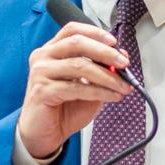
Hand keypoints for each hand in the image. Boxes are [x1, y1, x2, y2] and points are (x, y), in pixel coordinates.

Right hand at [18, 21, 131, 158]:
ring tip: (123, 86)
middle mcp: (43, 57)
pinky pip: (77, 88)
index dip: (95, 32)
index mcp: (52, 50)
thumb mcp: (88, 85)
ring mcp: (40, 73)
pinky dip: (100, 91)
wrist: (44, 134)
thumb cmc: (63, 108)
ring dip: (107, 76)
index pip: (73, 30)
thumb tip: (122, 56)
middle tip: (124, 63)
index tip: (114, 42)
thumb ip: (101, 70)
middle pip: (77, 43)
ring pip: (79, 66)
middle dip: (105, 52)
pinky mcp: (42, 91)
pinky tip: (112, 96)